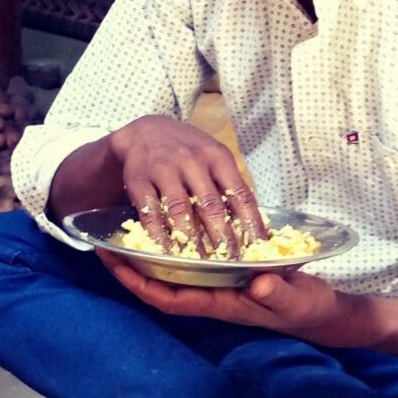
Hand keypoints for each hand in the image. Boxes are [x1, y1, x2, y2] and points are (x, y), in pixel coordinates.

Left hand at [97, 249, 363, 346]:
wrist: (321, 312)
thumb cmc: (305, 309)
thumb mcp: (294, 300)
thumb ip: (277, 293)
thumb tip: (257, 282)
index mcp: (220, 303)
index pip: (168, 297)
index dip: (138, 282)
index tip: (113, 262)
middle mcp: (213, 293)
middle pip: (162, 284)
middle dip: (132, 267)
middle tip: (105, 241)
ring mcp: (220, 284)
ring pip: (175, 272)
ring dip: (150, 255)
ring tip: (129, 230)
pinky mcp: (231, 272)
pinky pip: (195, 261)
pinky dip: (177, 247)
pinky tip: (173, 225)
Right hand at [109, 115, 266, 255]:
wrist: (145, 132)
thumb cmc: (189, 152)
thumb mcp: (214, 159)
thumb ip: (231, 187)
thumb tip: (254, 227)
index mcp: (218, 157)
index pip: (240, 194)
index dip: (251, 223)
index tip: (258, 248)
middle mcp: (192, 161)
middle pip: (211, 205)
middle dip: (223, 238)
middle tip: (231, 264)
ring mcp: (164, 169)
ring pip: (180, 211)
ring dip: (192, 242)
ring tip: (202, 265)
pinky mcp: (139, 180)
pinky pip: (150, 214)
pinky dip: (160, 238)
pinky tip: (168, 255)